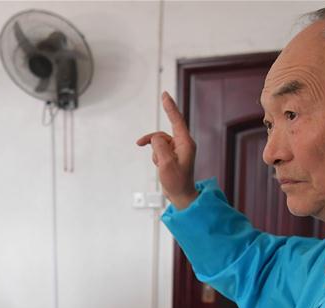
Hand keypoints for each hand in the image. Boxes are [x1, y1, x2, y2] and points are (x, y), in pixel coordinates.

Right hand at [136, 91, 197, 209]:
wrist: (180, 196)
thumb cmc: (177, 182)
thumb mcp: (166, 163)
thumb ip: (159, 146)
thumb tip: (155, 138)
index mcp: (185, 143)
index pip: (176, 120)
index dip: (170, 107)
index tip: (165, 95)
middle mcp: (183, 144)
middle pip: (162, 134)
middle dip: (152, 142)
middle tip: (139, 143)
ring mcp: (178, 149)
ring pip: (158, 143)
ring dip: (155, 153)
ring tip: (159, 166)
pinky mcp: (172, 155)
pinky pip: (159, 149)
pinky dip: (156, 156)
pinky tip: (160, 166)